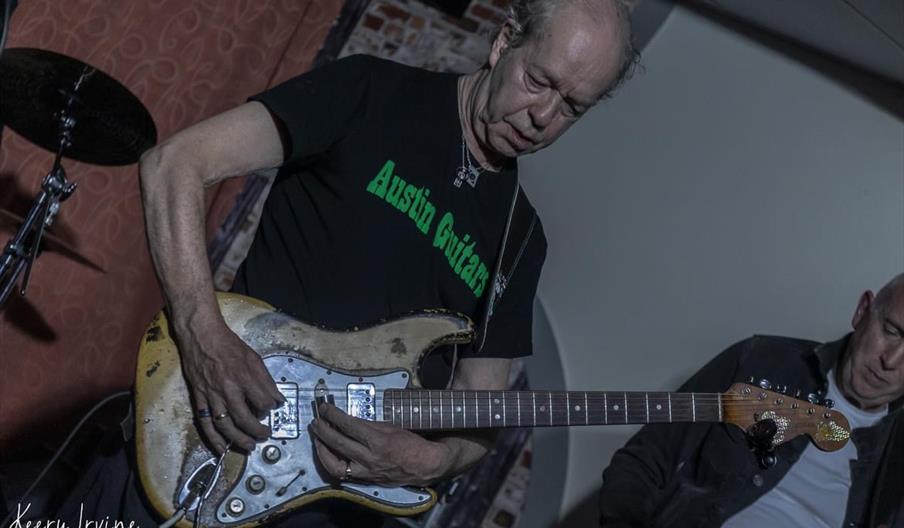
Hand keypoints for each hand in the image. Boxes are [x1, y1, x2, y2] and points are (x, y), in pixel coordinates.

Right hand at [175, 318, 284, 452]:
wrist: (201, 336)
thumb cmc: (229, 345)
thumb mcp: (254, 358)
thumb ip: (266, 380)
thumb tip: (278, 399)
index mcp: (244, 377)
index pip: (263, 402)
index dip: (271, 408)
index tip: (272, 408)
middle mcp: (228, 389)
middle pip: (245, 418)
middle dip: (258, 431)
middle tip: (265, 435)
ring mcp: (212, 395)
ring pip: (226, 425)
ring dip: (239, 439)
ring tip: (249, 446)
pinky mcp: (199, 397)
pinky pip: (206, 422)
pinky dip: (213, 438)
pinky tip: (222, 448)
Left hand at [310, 403, 451, 486]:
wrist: (425, 465)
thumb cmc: (411, 443)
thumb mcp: (391, 427)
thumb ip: (369, 425)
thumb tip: (349, 421)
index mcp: (378, 441)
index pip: (348, 425)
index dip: (333, 415)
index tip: (325, 408)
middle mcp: (369, 458)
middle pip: (338, 442)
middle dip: (323, 430)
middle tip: (316, 421)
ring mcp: (365, 471)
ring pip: (334, 463)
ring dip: (322, 450)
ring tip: (317, 438)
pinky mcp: (365, 480)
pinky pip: (342, 473)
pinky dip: (332, 463)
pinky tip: (327, 454)